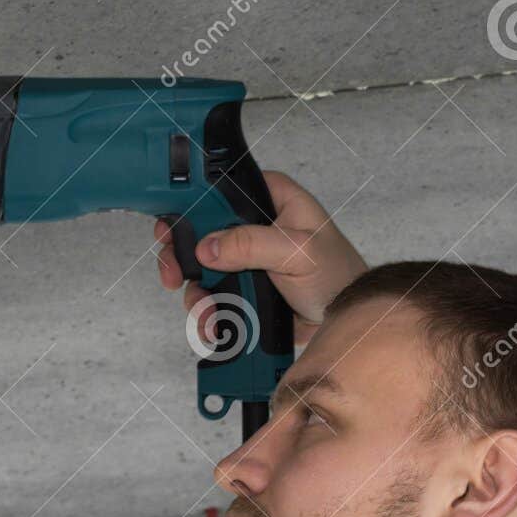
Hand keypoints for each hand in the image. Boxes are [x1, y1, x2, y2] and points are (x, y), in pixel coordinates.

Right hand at [154, 170, 366, 345]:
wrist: (345, 319)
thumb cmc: (338, 277)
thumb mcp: (298, 252)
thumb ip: (252, 244)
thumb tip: (208, 246)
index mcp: (270, 198)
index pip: (219, 190)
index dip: (190, 206)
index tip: (170, 229)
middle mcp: (253, 224)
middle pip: (199, 231)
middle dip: (180, 257)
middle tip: (173, 276)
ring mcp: (245, 258)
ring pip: (200, 269)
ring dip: (195, 294)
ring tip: (206, 314)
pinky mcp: (243, 287)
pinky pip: (213, 296)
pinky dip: (207, 312)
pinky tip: (214, 326)